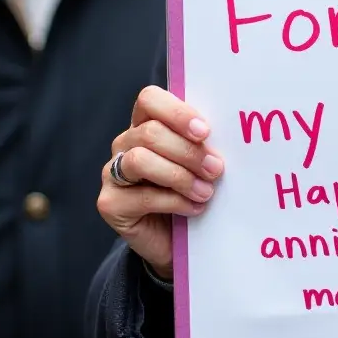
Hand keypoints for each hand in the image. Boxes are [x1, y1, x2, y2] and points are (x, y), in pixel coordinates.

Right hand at [96, 86, 224, 279]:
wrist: (175, 238)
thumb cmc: (191, 189)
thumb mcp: (199, 161)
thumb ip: (203, 143)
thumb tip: (228, 134)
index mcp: (146, 123)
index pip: (149, 99)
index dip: (177, 112)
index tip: (205, 132)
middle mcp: (124, 143)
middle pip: (150, 132)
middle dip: (188, 151)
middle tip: (216, 169)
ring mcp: (112, 173)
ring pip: (140, 160)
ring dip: (180, 176)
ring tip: (206, 192)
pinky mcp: (109, 203)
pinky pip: (141, 196)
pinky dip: (174, 202)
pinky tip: (195, 208)